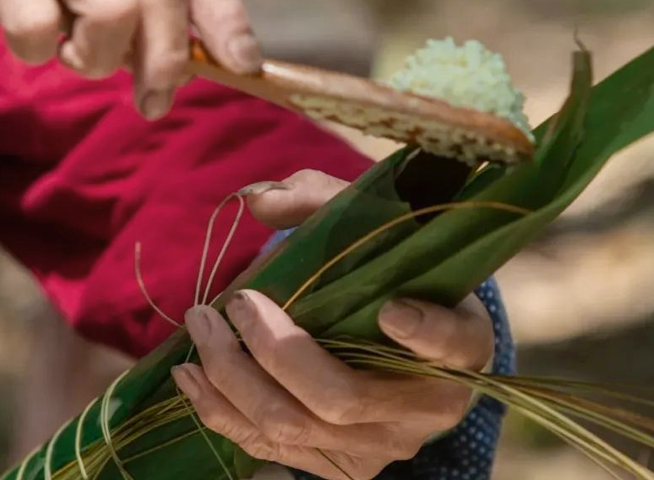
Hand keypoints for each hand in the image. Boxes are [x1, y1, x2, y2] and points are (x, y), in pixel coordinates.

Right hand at [0, 0, 259, 118]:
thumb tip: (185, 52)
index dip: (223, 13)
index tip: (244, 64)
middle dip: (169, 57)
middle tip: (154, 100)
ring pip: (111, 3)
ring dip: (96, 56)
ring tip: (64, 52)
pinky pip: (36, 16)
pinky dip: (35, 49)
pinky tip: (18, 37)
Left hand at [172, 170, 495, 479]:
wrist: (404, 339)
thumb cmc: (391, 275)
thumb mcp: (375, 229)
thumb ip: (323, 202)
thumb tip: (258, 200)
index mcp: (461, 341)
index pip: (453, 343)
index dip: (425, 332)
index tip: (390, 307)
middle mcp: (428, 407)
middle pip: (340, 397)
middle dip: (272, 350)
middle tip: (234, 302)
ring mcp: (382, 445)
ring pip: (295, 428)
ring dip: (231, 379)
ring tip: (200, 328)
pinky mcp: (341, 466)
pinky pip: (272, 450)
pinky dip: (222, 413)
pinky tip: (192, 377)